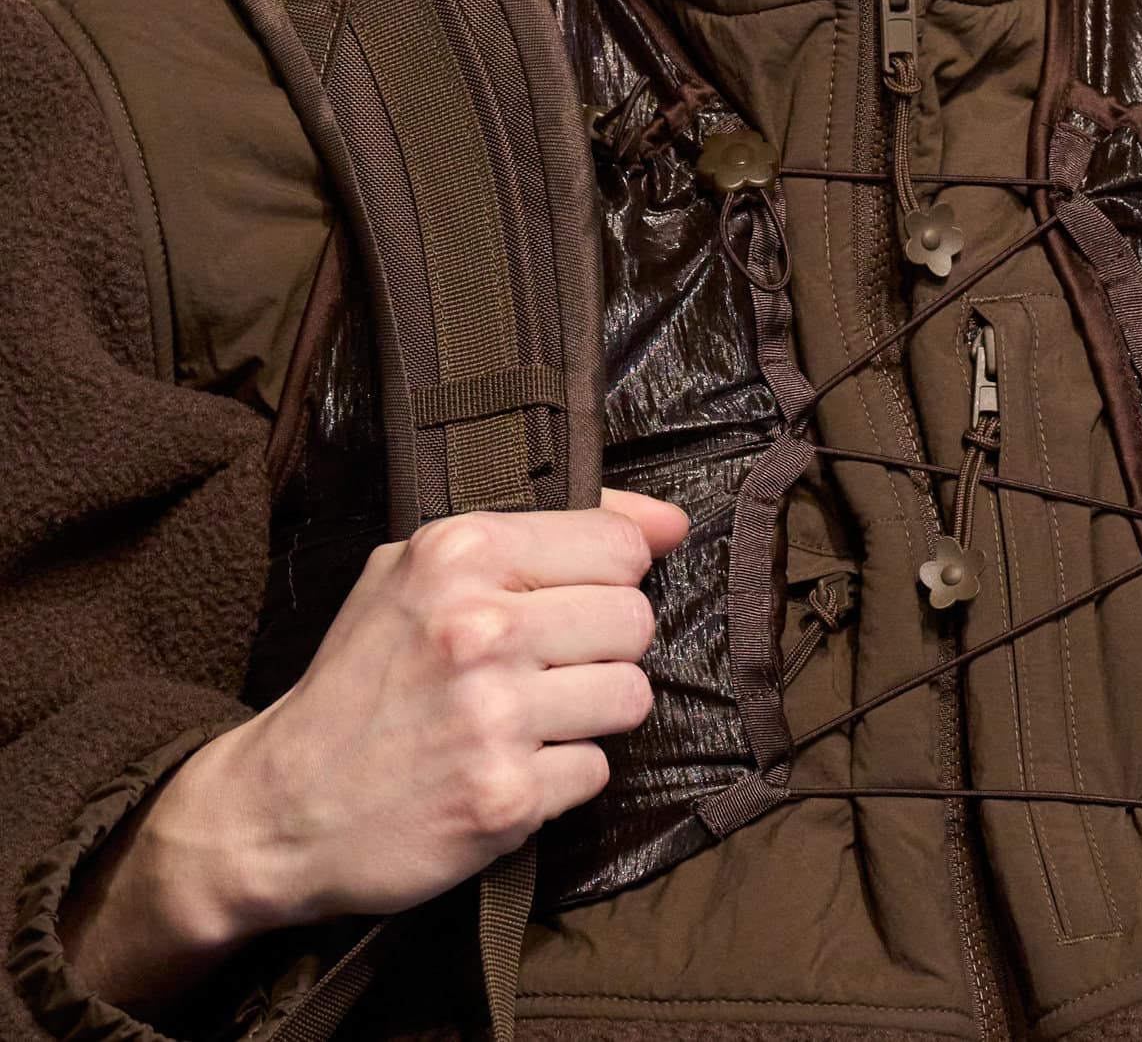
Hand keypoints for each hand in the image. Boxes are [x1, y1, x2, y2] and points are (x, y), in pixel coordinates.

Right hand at [62, 490, 687, 1008]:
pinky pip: (597, 772)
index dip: (611, 576)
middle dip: (604, 647)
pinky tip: (508, 769)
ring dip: (591, 714)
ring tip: (532, 719)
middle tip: (547, 668)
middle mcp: (481, 626)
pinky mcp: (506, 798)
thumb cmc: (361, 678)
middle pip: (635, 620)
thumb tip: (671, 524)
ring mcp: (495, 716)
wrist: (279, 806)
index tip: (576, 600)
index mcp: (459, 552)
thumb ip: (545, 532)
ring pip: (632, 696)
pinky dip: (562, 778)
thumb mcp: (420, 570)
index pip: (618, 545)